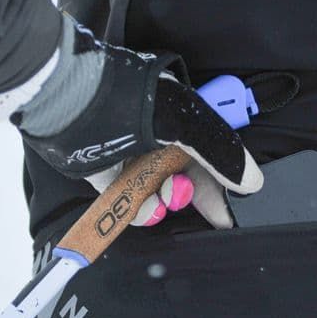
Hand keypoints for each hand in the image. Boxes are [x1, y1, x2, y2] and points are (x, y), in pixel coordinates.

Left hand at [0, 14, 262, 227]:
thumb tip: (253, 181)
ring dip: (163, 202)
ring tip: (159, 201)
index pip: (212, 150)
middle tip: (208, 218)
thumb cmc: (128, 102)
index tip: (231, 210)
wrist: (63, 99)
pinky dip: (134, 207)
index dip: (224, 180)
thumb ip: (222, 153)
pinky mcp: (102, 170)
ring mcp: (129, 151)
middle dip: (193, 195)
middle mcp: (157, 132)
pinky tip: (139, 207)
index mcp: (180, 112)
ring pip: (156, 189)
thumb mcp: (185, 124)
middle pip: (186, 174)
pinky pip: (125, 198)